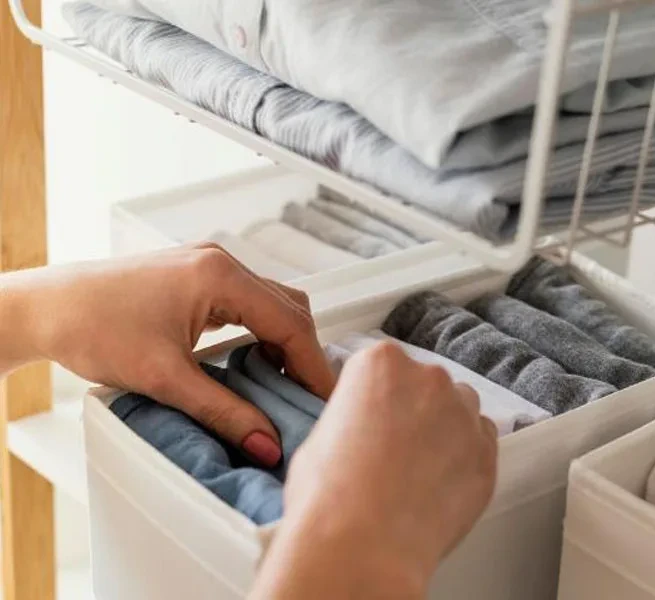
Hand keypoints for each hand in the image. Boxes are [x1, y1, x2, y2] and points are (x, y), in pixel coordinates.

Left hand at [0, 244, 335, 465]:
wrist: (45, 308)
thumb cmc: (92, 326)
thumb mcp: (165, 377)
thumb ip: (223, 411)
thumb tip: (265, 442)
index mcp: (220, 275)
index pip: (291, 321)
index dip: (313, 364)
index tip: (325, 398)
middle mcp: (221, 261)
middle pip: (290, 307)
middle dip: (305, 352)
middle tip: (311, 397)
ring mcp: (209, 265)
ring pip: (271, 302)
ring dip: (285, 341)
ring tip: (286, 385)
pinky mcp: (197, 276)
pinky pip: (248, 301)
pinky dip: (261, 332)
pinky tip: (256, 362)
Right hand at [251, 342, 497, 599]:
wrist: (362, 544)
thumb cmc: (329, 495)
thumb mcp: (319, 437)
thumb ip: (351, 417)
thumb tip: (358, 430)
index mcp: (381, 362)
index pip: (385, 366)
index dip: (376, 397)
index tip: (372, 419)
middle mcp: (429, 378)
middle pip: (427, 384)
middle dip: (415, 410)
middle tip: (393, 450)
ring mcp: (464, 414)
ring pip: (460, 410)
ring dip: (445, 430)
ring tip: (419, 471)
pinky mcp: (488, 453)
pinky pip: (482, 445)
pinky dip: (466, 459)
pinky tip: (440, 487)